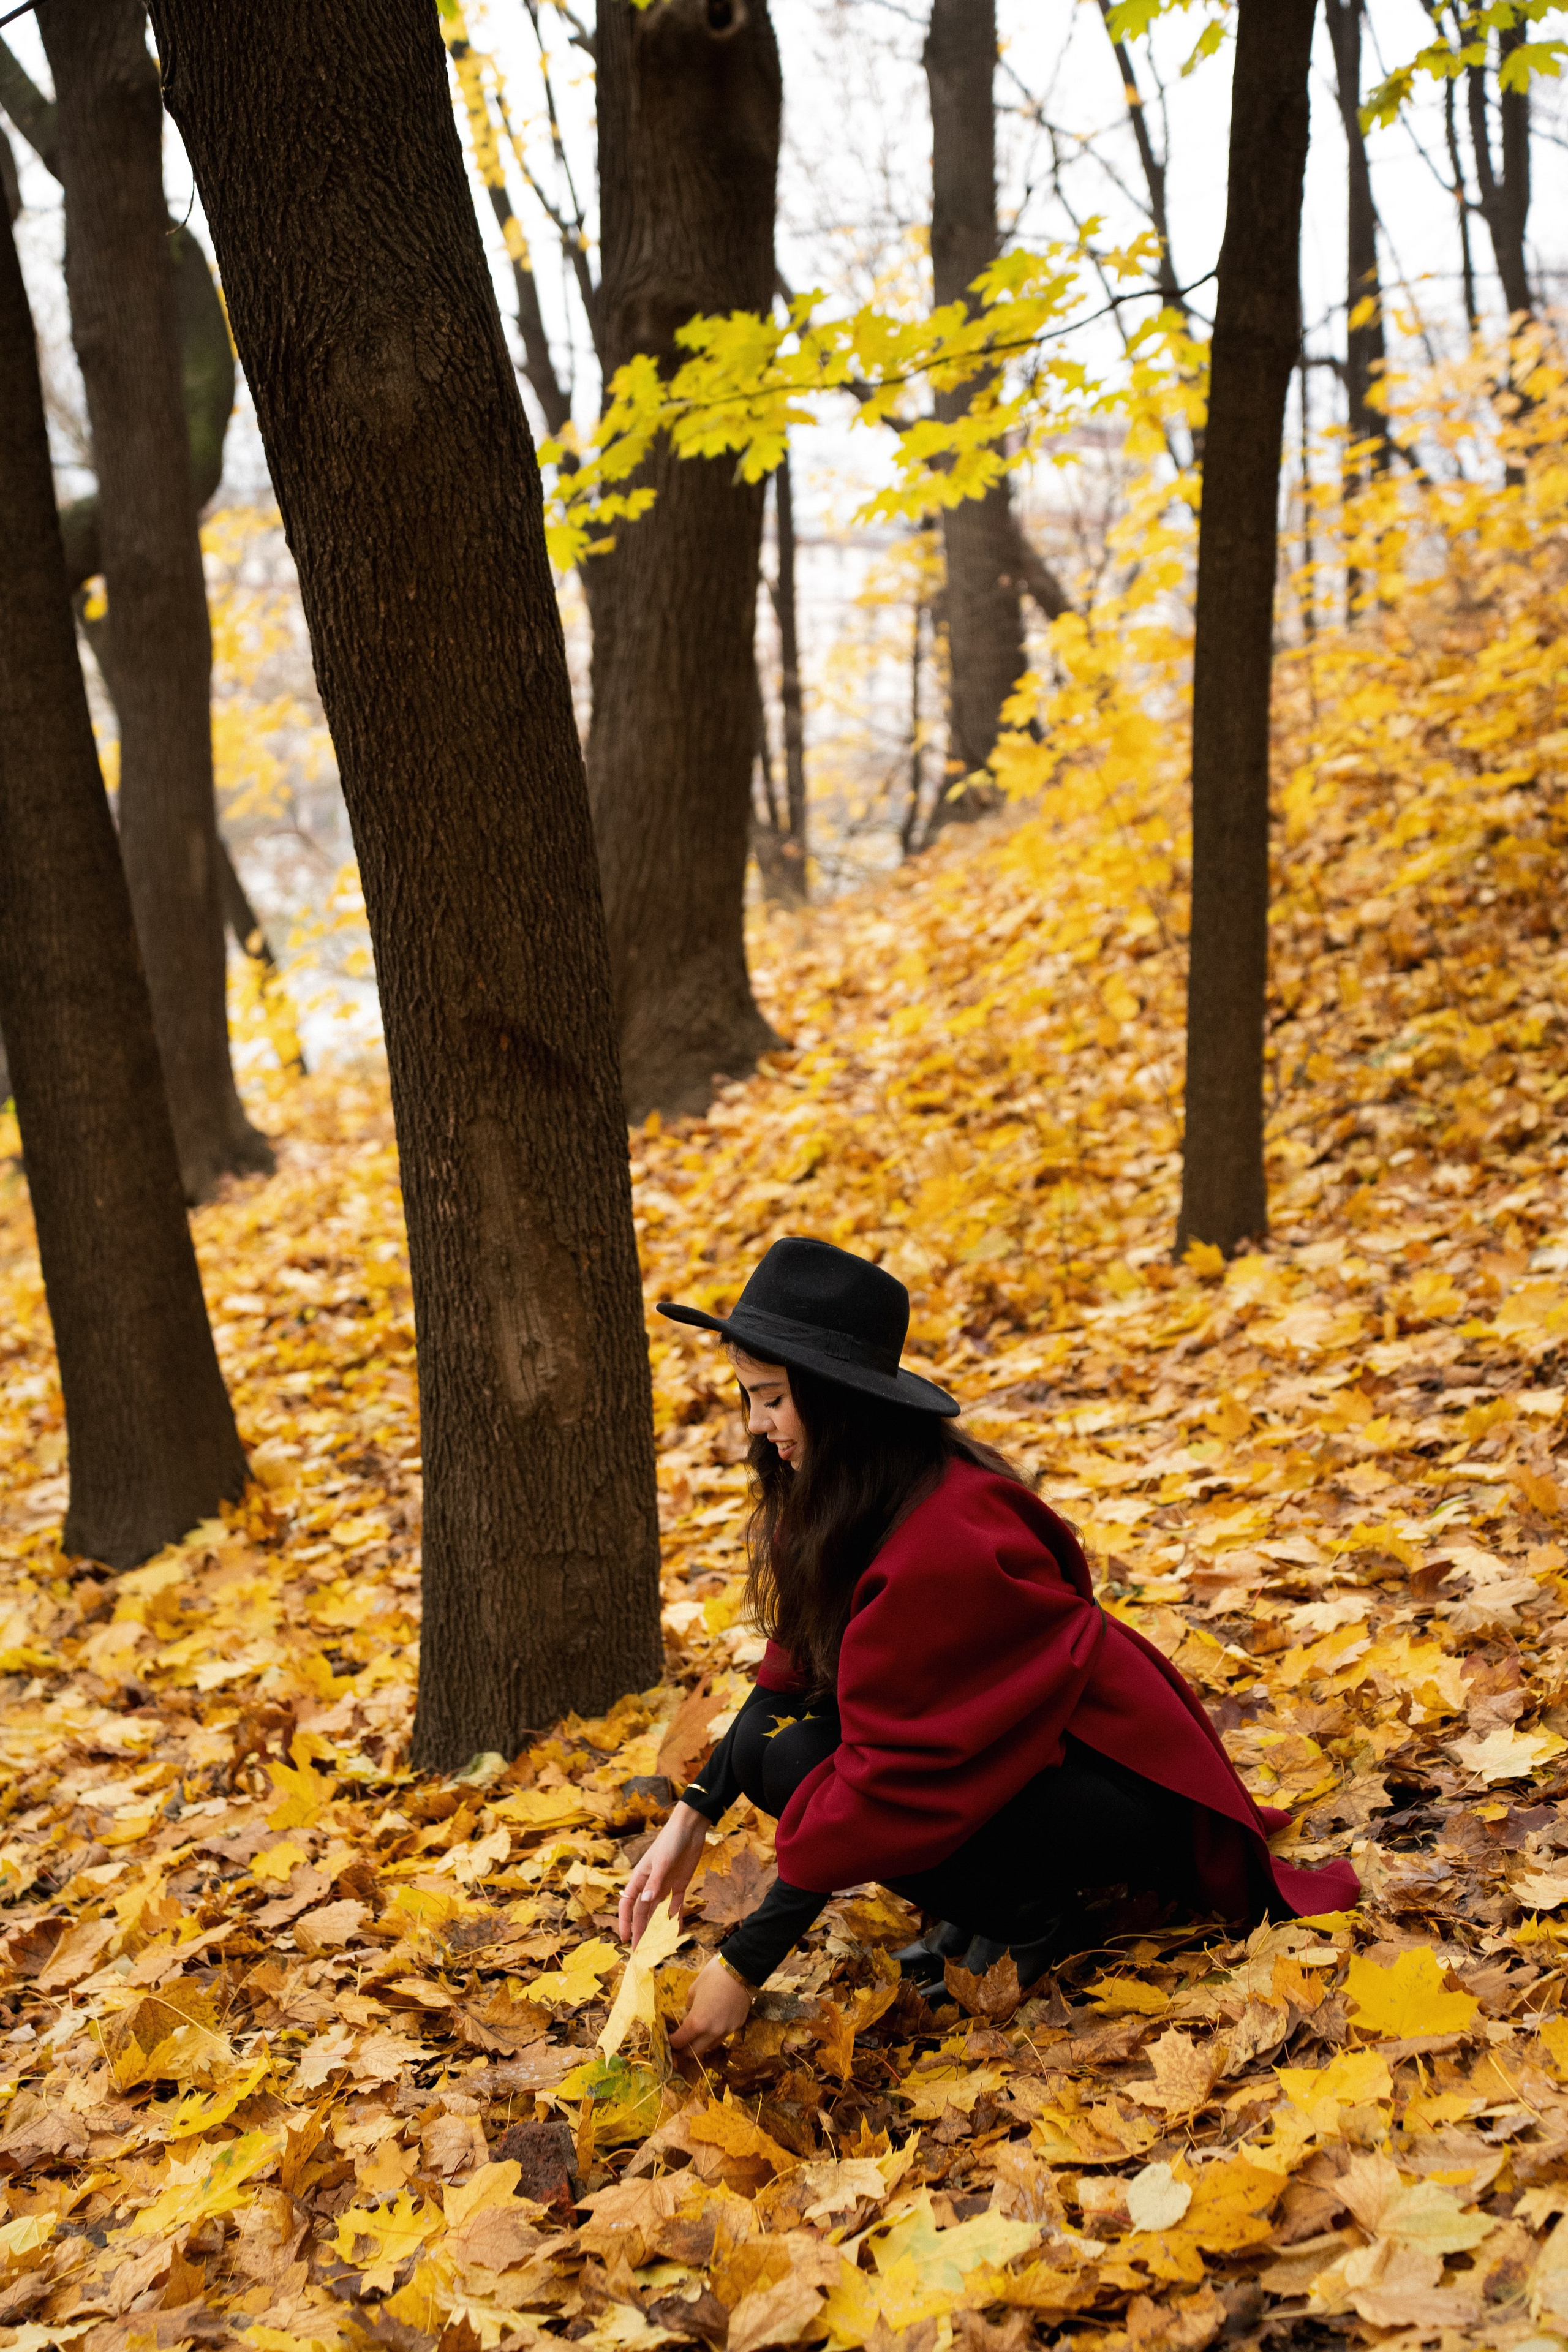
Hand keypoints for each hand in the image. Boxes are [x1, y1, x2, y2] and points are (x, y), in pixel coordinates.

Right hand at [617, 1801, 708, 1947]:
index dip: (625, 1922)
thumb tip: (644, 1902)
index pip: (628, 1904)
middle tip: (641, 1952)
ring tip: (656, 1948)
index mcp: (640, 1879)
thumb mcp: (661, 1861)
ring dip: (657, 1929)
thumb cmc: (670, 1841)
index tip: (625, 1939)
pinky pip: (676, 1907)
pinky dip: (676, 1919)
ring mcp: (665, 1887)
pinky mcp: (680, 1887)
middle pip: (643, 1913)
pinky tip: (675, 1933)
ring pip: (658, 1913)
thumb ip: (654, 1882)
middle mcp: (651, 1886)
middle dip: (640, 1932)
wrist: (689, 1830)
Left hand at [670, 1955, 752, 2056]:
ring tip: (698, 2033)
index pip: (680, 2042)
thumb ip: (689, 2007)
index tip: (669, 2039)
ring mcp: (726, 2031)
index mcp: (697, 2022)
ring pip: (710, 2047)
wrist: (741, 1969)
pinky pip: (723, 2036)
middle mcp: (711, 2032)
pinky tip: (715, 2021)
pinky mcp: (737, 2027)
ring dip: (701, 2043)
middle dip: (684, 2050)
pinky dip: (715, 2034)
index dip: (671, 2042)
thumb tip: (689, 2014)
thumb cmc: (713, 1976)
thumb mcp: (693, 1989)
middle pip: (694, 2053)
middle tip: (680, 2042)